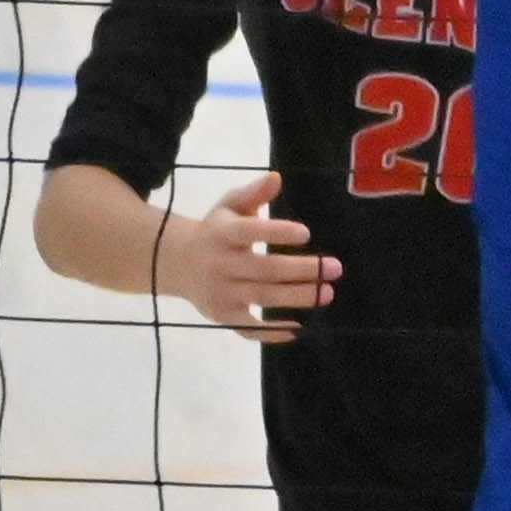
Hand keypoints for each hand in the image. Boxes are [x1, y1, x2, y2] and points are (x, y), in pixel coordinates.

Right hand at [157, 170, 334, 344]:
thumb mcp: (230, 205)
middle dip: (301, 270)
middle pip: (264, 270)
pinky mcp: (222, 315)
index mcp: (222, 234)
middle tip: (334, 269)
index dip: (276, 233)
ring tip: (326, 293)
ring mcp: (220, 293)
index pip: (249, 232)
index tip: (306, 233)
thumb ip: (253, 193)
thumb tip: (276, 178)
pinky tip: (296, 328)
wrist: (177, 262)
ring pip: (261, 298)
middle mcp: (220, 264)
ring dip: (296, 298)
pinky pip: (247, 328)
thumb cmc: (216, 229)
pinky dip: (269, 332)